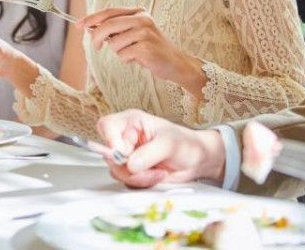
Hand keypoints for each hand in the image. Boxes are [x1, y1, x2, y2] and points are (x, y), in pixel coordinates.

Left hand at [78, 8, 206, 97]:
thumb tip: (88, 27)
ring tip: (132, 53)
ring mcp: (145, 33)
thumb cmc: (150, 49)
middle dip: (96, 37)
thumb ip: (114, 29)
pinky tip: (139, 59)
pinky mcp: (146, 48)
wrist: (175, 63)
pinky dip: (126, 60)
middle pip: (108, 25)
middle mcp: (143, 19)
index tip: (79, 25)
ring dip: (118, 52)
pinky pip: (122, 55)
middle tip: (95, 47)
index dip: (91, 18)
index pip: (109, 12)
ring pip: (114, 43)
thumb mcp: (132, 34)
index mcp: (138, 12)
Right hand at [97, 109, 225, 187]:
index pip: (107, 126)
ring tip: (157, 173)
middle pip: (109, 153)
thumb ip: (148, 153)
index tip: (122, 156)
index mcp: (131, 122)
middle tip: (148, 170)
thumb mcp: (169, 144)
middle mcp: (126, 137)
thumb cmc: (185, 143)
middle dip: (128, 167)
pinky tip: (156, 176)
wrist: (197, 160)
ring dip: (137, 177)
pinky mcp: (132, 170)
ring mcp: (128, 154)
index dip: (110, 141)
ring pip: (117, 170)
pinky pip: (127, 180)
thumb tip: (130, 164)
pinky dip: (141, 183)